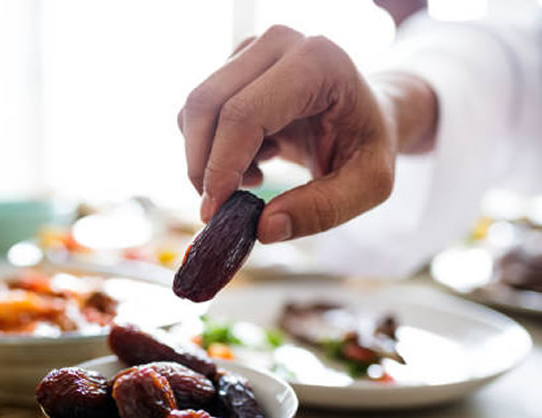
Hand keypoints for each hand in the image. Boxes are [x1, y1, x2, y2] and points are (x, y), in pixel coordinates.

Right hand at [178, 26, 402, 242]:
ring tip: (254, 177)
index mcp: (318, 63)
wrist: (368, 115)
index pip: (244, 113)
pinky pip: (198, 112)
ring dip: (208, 158)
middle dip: (202, 166)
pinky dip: (212, 148)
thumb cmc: (368, 145)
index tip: (215, 212)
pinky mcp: (235, 63)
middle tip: (220, 207)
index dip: (221, 166)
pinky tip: (253, 159)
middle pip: (207, 106)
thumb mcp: (368, 186)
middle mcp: (280, 43)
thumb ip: (322, 210)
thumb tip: (263, 228)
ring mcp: (253, 48)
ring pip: (195, 110)